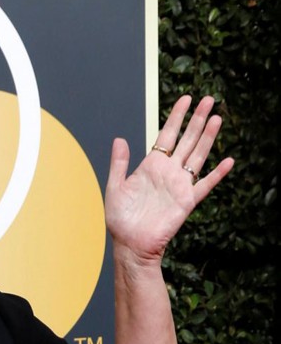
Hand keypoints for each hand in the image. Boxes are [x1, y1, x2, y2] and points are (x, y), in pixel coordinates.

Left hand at [104, 95, 234, 266]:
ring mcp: (179, 185)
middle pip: (187, 140)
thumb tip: (119, 139)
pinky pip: (205, 184)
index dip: (176, 117)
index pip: (167, 135)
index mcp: (150, 166)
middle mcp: (168, 172)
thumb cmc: (121, 220)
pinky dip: (217, 174)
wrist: (131, 244)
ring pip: (198, 155)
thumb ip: (119, 163)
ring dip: (208, 137)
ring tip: (217, 118)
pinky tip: (228, 161)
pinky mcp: (187, 201)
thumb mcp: (115, 187)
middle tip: (209, 99)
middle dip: (197, 119)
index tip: (186, 99)